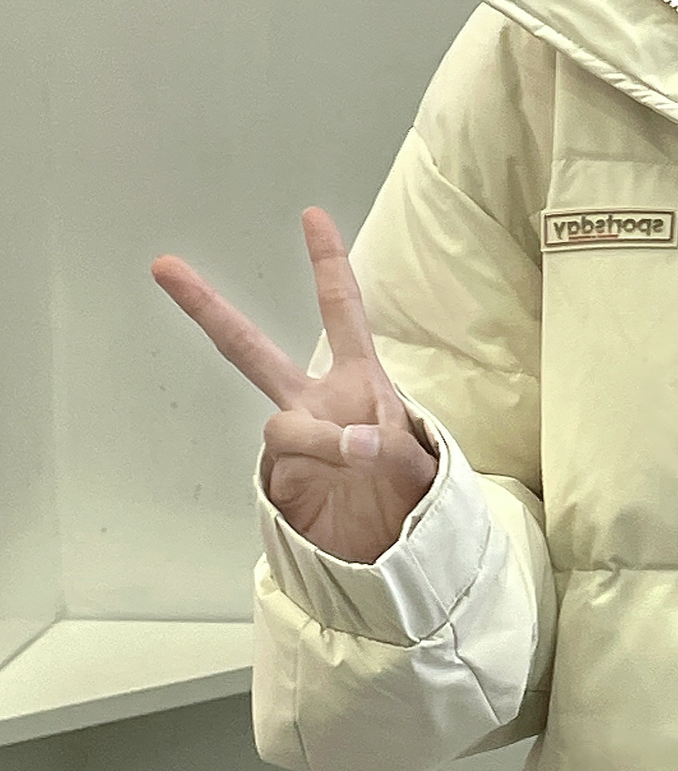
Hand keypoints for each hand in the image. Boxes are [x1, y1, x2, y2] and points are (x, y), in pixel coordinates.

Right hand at [151, 207, 438, 564]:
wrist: (393, 554)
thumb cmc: (412, 495)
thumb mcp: (420, 464)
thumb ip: (390, 447)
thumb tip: (354, 439)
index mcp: (359, 380)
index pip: (342, 311)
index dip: (328, 264)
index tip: (312, 216)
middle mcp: (316, 402)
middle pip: (252, 350)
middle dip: (209, 309)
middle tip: (165, 266)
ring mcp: (293, 442)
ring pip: (283, 424)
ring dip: (322, 441)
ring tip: (361, 461)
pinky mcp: (277, 481)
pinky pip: (285, 467)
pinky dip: (316, 474)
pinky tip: (335, 496)